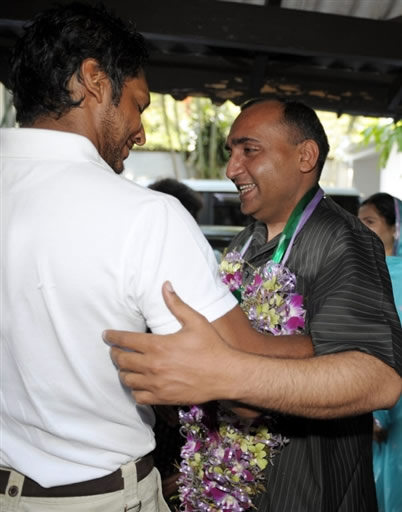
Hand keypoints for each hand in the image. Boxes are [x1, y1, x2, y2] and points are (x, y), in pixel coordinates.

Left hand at [104, 281, 236, 404]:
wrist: (225, 375)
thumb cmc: (211, 346)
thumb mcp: (195, 321)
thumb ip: (176, 304)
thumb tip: (165, 285)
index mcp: (158, 345)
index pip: (125, 340)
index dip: (112, 336)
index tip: (106, 335)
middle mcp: (153, 366)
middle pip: (121, 360)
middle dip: (115, 353)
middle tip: (116, 350)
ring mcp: (156, 384)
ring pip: (127, 379)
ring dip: (124, 371)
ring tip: (127, 366)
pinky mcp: (162, 398)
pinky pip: (138, 397)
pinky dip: (135, 390)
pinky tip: (139, 383)